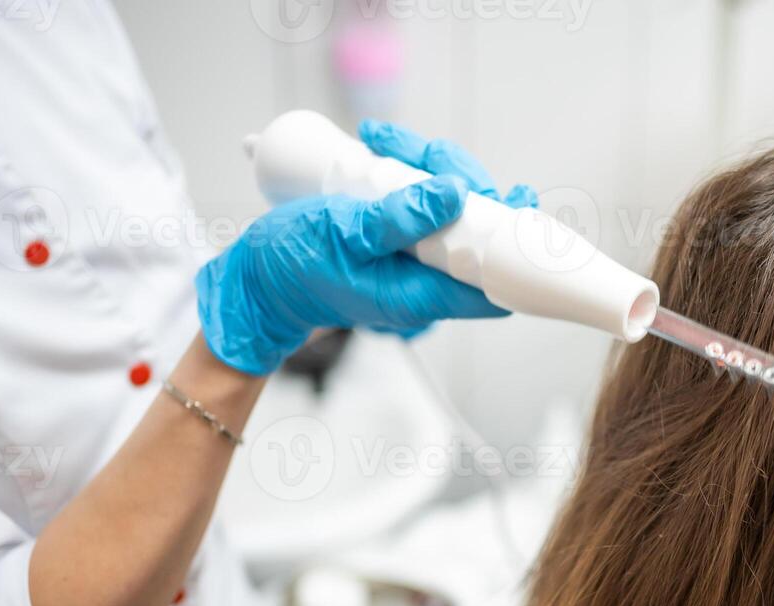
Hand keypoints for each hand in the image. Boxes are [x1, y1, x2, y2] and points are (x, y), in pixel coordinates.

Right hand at [195, 121, 536, 375]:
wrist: (256, 278)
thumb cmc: (291, 265)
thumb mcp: (343, 233)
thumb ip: (400, 218)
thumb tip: (455, 194)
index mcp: (417, 295)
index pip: (491, 285)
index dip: (513, 245)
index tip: (517, 202)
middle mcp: (422, 283)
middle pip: (474, 233)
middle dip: (460, 183)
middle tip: (425, 152)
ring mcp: (410, 264)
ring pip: (446, 213)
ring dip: (427, 169)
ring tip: (382, 141)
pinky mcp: (396, 244)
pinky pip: (419, 209)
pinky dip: (408, 176)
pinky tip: (384, 150)